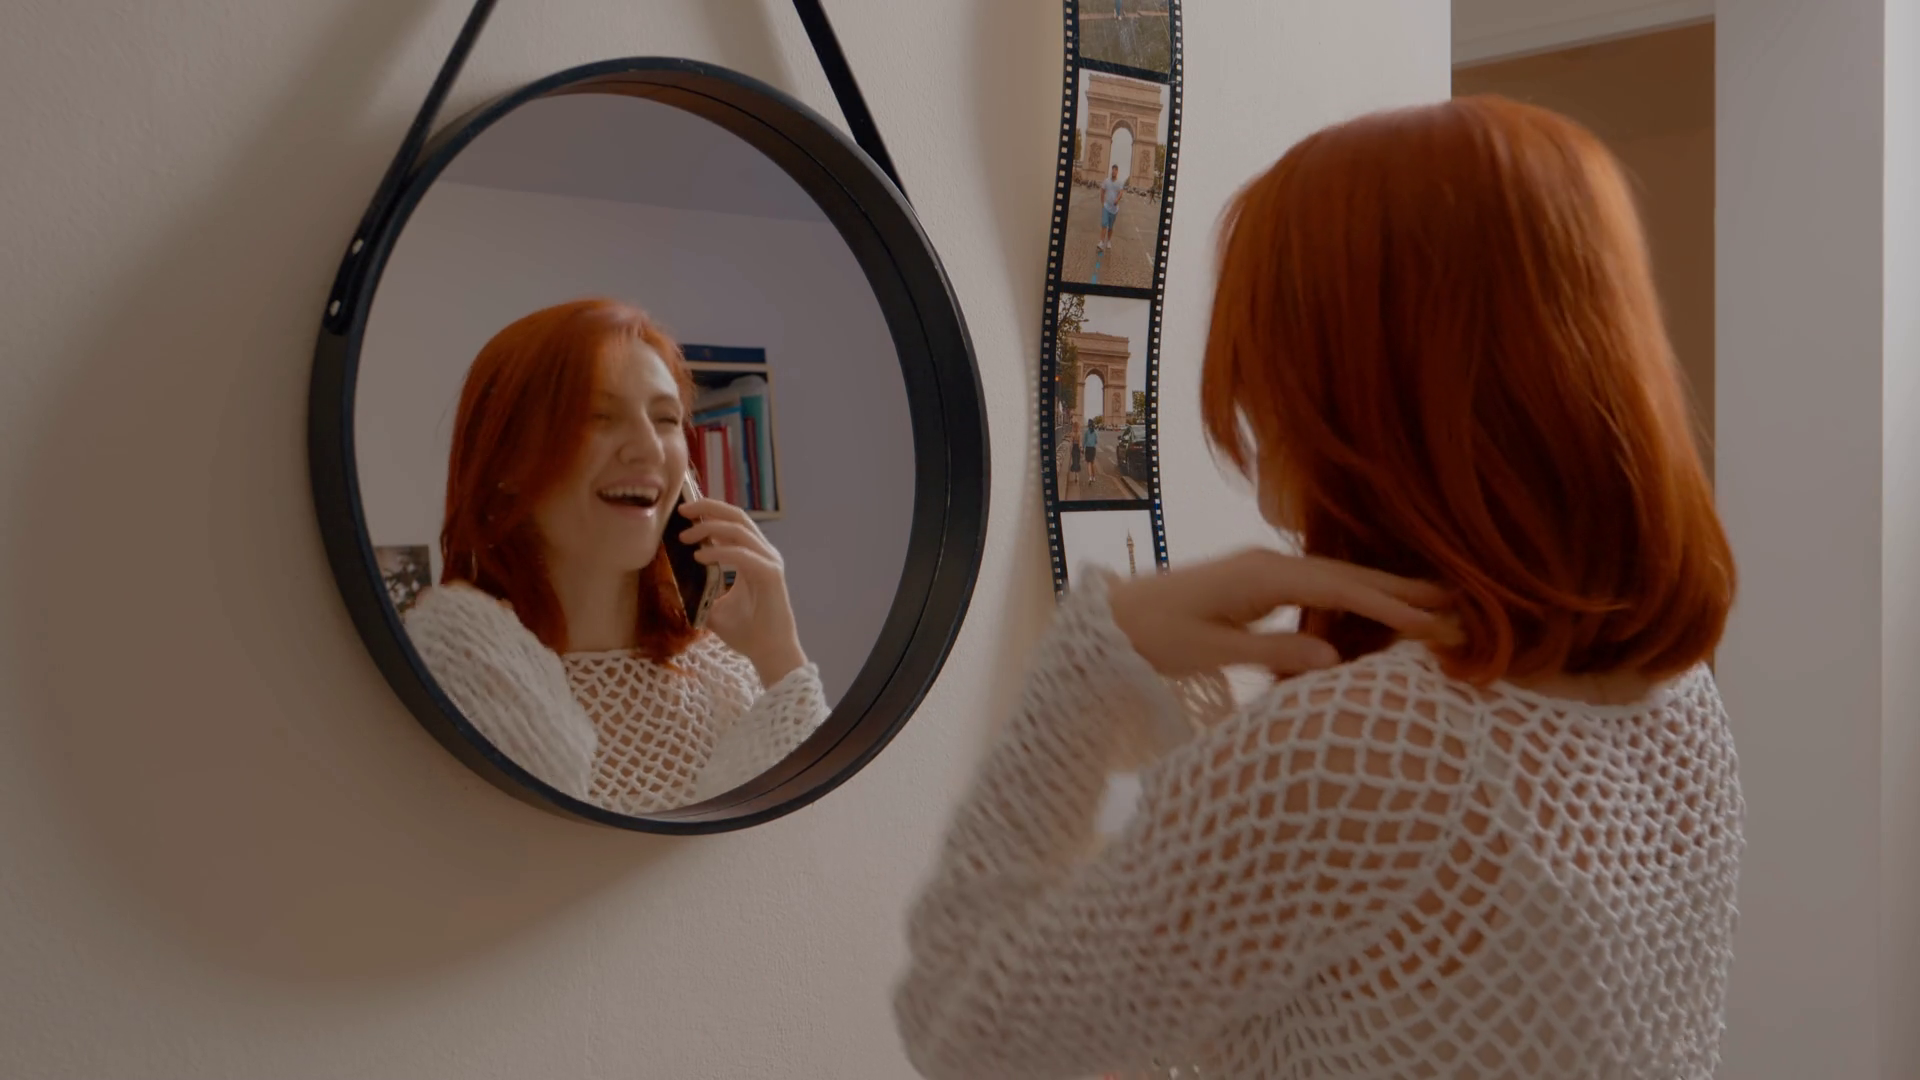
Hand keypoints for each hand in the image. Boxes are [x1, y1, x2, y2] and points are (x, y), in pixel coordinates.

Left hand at [677, 499, 806, 685]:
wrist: (769, 653)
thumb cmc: (747, 632)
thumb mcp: (714, 607)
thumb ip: (700, 590)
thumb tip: (673, 583)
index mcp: (754, 556)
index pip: (734, 522)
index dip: (711, 511)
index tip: (684, 511)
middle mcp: (764, 554)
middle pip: (738, 517)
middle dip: (708, 508)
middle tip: (682, 510)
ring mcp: (769, 562)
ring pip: (740, 530)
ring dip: (710, 528)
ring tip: (686, 537)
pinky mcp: (770, 575)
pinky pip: (743, 555)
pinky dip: (720, 552)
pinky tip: (700, 557)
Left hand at [1106, 549, 1456, 678]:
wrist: (1111, 620)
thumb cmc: (1153, 637)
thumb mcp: (1210, 651)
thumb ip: (1272, 654)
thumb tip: (1335, 664)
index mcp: (1262, 576)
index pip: (1340, 590)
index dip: (1390, 604)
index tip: (1435, 620)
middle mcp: (1267, 564)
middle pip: (1347, 575)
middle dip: (1402, 586)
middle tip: (1460, 597)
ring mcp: (1262, 570)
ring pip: (1336, 579)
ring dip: (1382, 589)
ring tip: (1432, 601)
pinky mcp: (1255, 582)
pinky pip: (1316, 588)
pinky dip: (1352, 597)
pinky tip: (1373, 610)